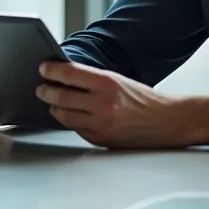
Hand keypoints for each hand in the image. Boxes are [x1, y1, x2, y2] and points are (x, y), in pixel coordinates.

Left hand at [36, 61, 208, 148]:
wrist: (167, 121)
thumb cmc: (141, 98)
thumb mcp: (117, 80)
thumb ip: (91, 80)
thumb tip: (61, 77)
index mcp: (107, 83)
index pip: (68, 74)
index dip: (50, 70)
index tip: (43, 68)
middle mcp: (102, 104)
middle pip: (60, 96)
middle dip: (46, 90)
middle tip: (41, 87)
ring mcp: (101, 124)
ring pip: (63, 115)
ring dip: (54, 107)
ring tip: (52, 101)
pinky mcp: (100, 139)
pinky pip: (75, 129)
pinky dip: (69, 120)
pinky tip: (68, 114)